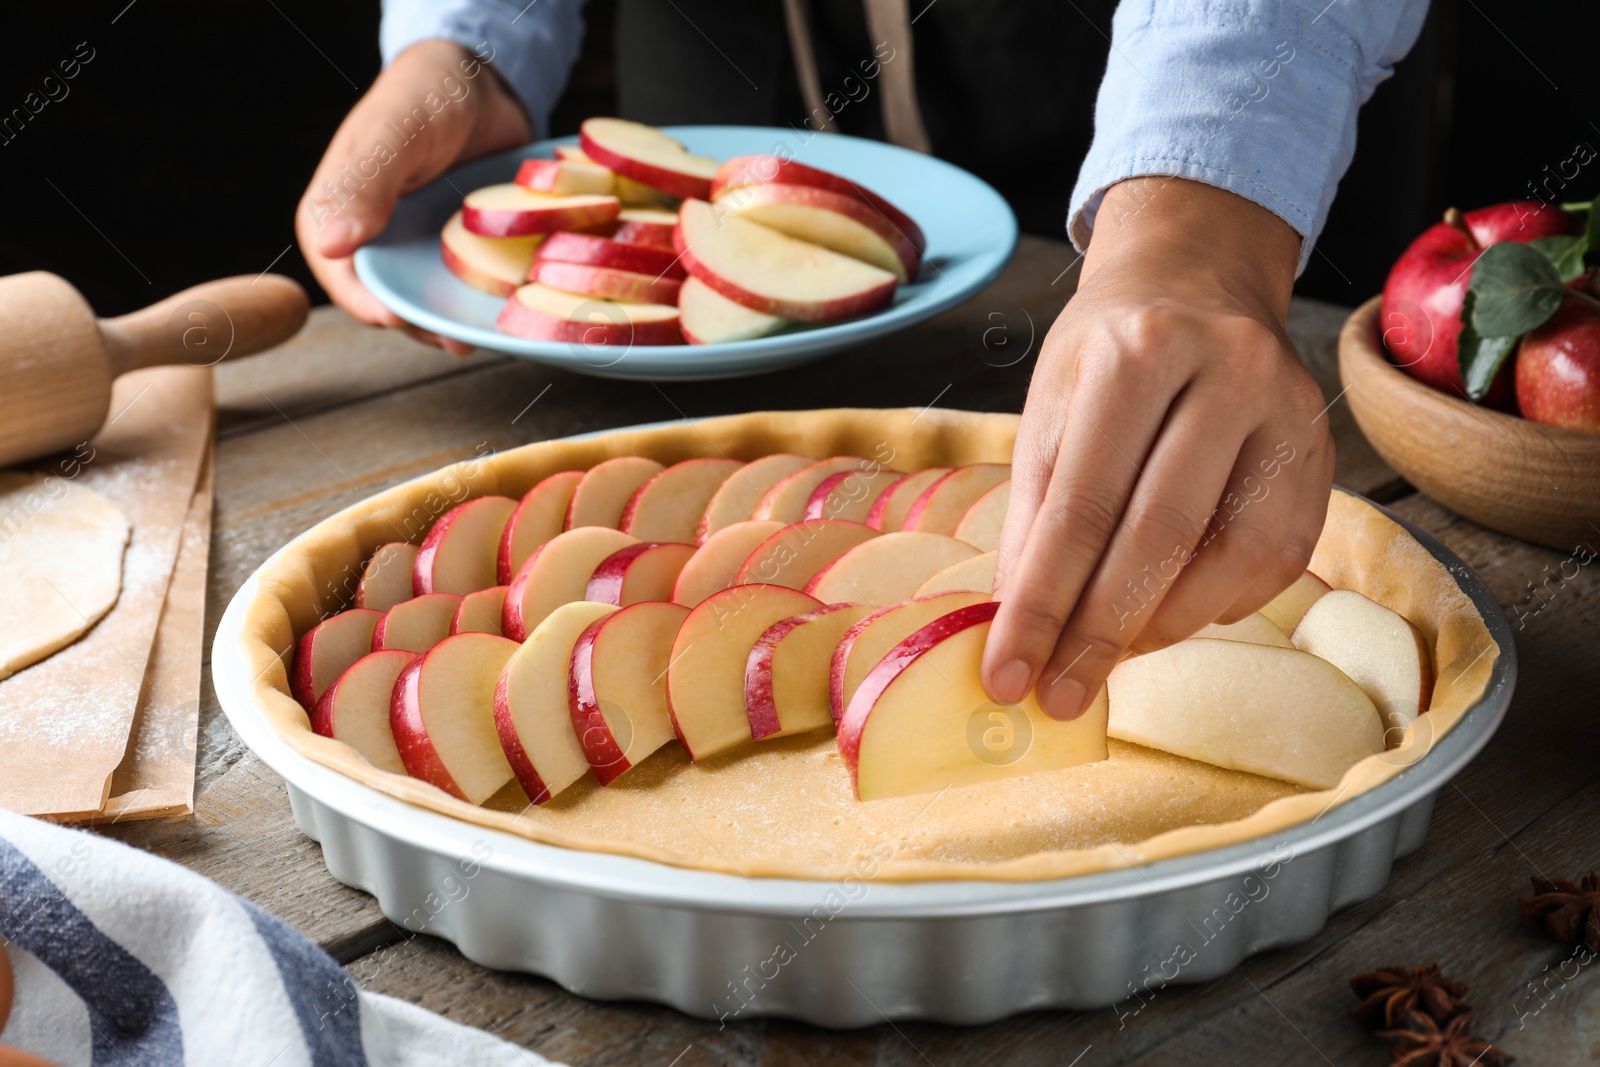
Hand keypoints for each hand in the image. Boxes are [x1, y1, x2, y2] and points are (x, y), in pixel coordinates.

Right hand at [296, 39, 531, 354]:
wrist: (484, 82)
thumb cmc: (425, 96)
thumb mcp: (393, 134)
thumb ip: (362, 184)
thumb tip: (331, 244)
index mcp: (338, 216)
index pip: (343, 278)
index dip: (369, 304)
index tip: (401, 318)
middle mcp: (379, 241)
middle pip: (393, 301)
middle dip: (424, 324)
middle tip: (459, 338)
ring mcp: (421, 249)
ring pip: (434, 301)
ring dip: (459, 318)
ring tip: (489, 328)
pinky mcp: (461, 250)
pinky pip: (471, 284)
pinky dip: (488, 297)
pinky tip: (514, 305)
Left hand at [982, 177, 1334, 718]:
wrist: (1197, 280)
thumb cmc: (1108, 354)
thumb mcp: (1050, 408)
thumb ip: (1035, 514)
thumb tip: (1021, 626)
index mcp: (1136, 353)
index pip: (1079, 506)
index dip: (1040, 603)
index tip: (1006, 673)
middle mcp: (1225, 372)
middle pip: (1159, 534)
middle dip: (1099, 632)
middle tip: (1058, 695)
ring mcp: (1288, 411)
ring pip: (1230, 556)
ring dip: (1161, 627)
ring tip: (1108, 659)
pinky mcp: (1322, 453)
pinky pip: (1274, 559)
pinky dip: (1214, 604)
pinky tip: (1169, 614)